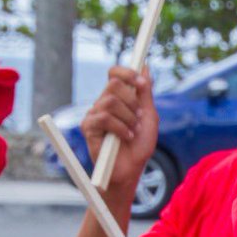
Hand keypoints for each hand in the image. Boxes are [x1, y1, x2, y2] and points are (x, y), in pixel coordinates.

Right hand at [80, 66, 158, 189]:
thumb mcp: (149, 116)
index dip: (127, 73)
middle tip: (139, 118)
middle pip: (113, 84)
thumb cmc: (140, 145)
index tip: (142, 83)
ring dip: (128, 118)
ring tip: (133, 132)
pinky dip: (120, 128)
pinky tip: (125, 138)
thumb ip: (146, 92)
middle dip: (132, 101)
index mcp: (118, 98)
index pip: (115, 74)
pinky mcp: (88, 127)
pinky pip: (104, 118)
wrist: (131, 170)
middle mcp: (104, 103)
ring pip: (110, 101)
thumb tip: (145, 66)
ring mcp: (94, 114)